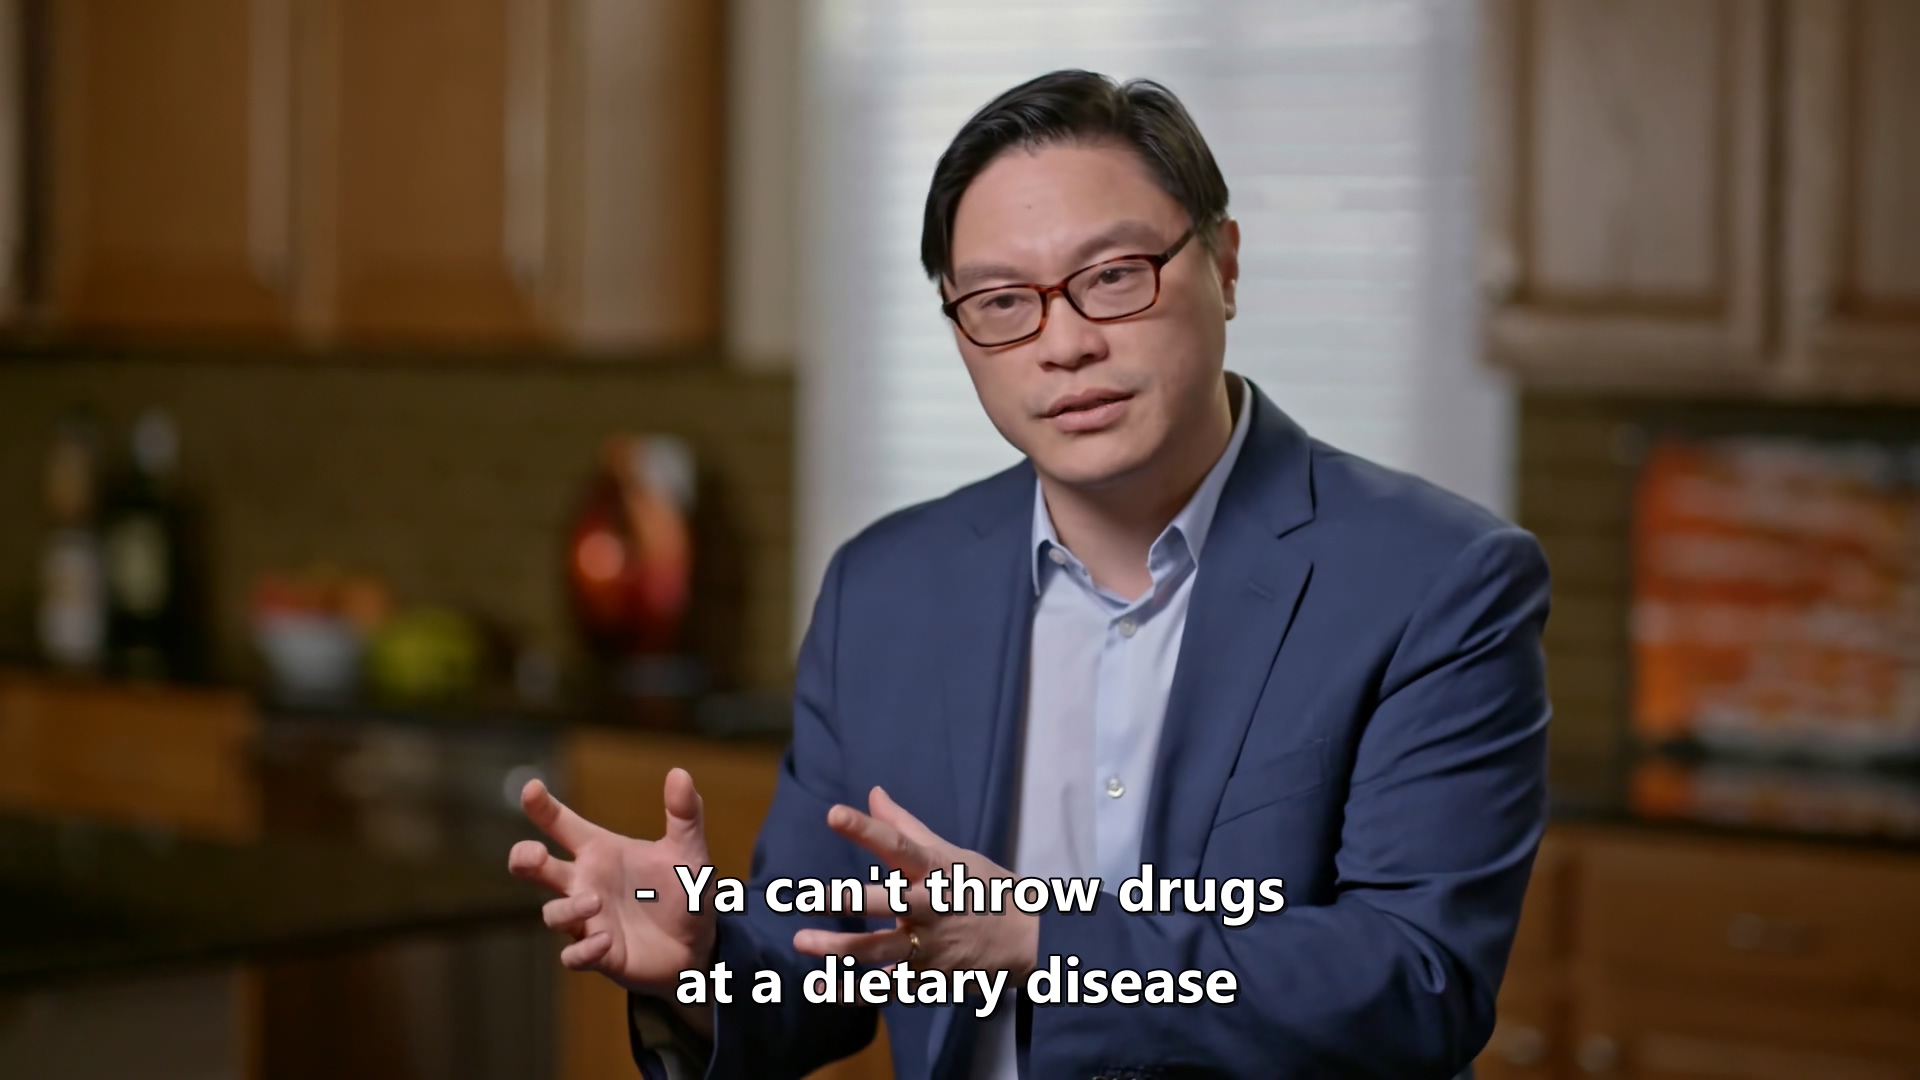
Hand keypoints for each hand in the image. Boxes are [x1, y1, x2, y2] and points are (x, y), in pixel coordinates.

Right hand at [508, 768, 715, 997]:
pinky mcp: (600, 955)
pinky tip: (605, 941)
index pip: (562, 826)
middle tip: (531, 856)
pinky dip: (584, 950)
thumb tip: (680, 772)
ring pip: (553, 914)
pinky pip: (575, 956)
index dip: (543, 808)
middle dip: (525, 859)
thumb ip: (685, 814)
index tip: (531, 789)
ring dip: (568, 908)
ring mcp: (589, 921)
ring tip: (595, 900)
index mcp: (601, 853)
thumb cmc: (685, 893)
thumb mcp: (689, 851)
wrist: (700, 946)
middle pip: (537, 869)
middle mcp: (587, 884)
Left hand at [792, 787, 1038, 979]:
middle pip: (885, 901)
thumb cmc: (983, 889)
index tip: (834, 814)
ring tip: (801, 942)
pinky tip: (820, 987)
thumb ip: (906, 828)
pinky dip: (853, 991)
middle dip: (843, 899)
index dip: (867, 830)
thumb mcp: (952, 855)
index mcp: (937, 871)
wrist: (1029, 941)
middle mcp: (932, 907)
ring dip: (839, 949)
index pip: (899, 845)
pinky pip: (887, 988)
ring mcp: (930, 947)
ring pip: (880, 950)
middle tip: (800, 896)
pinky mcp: (930, 980)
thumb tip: (873, 794)